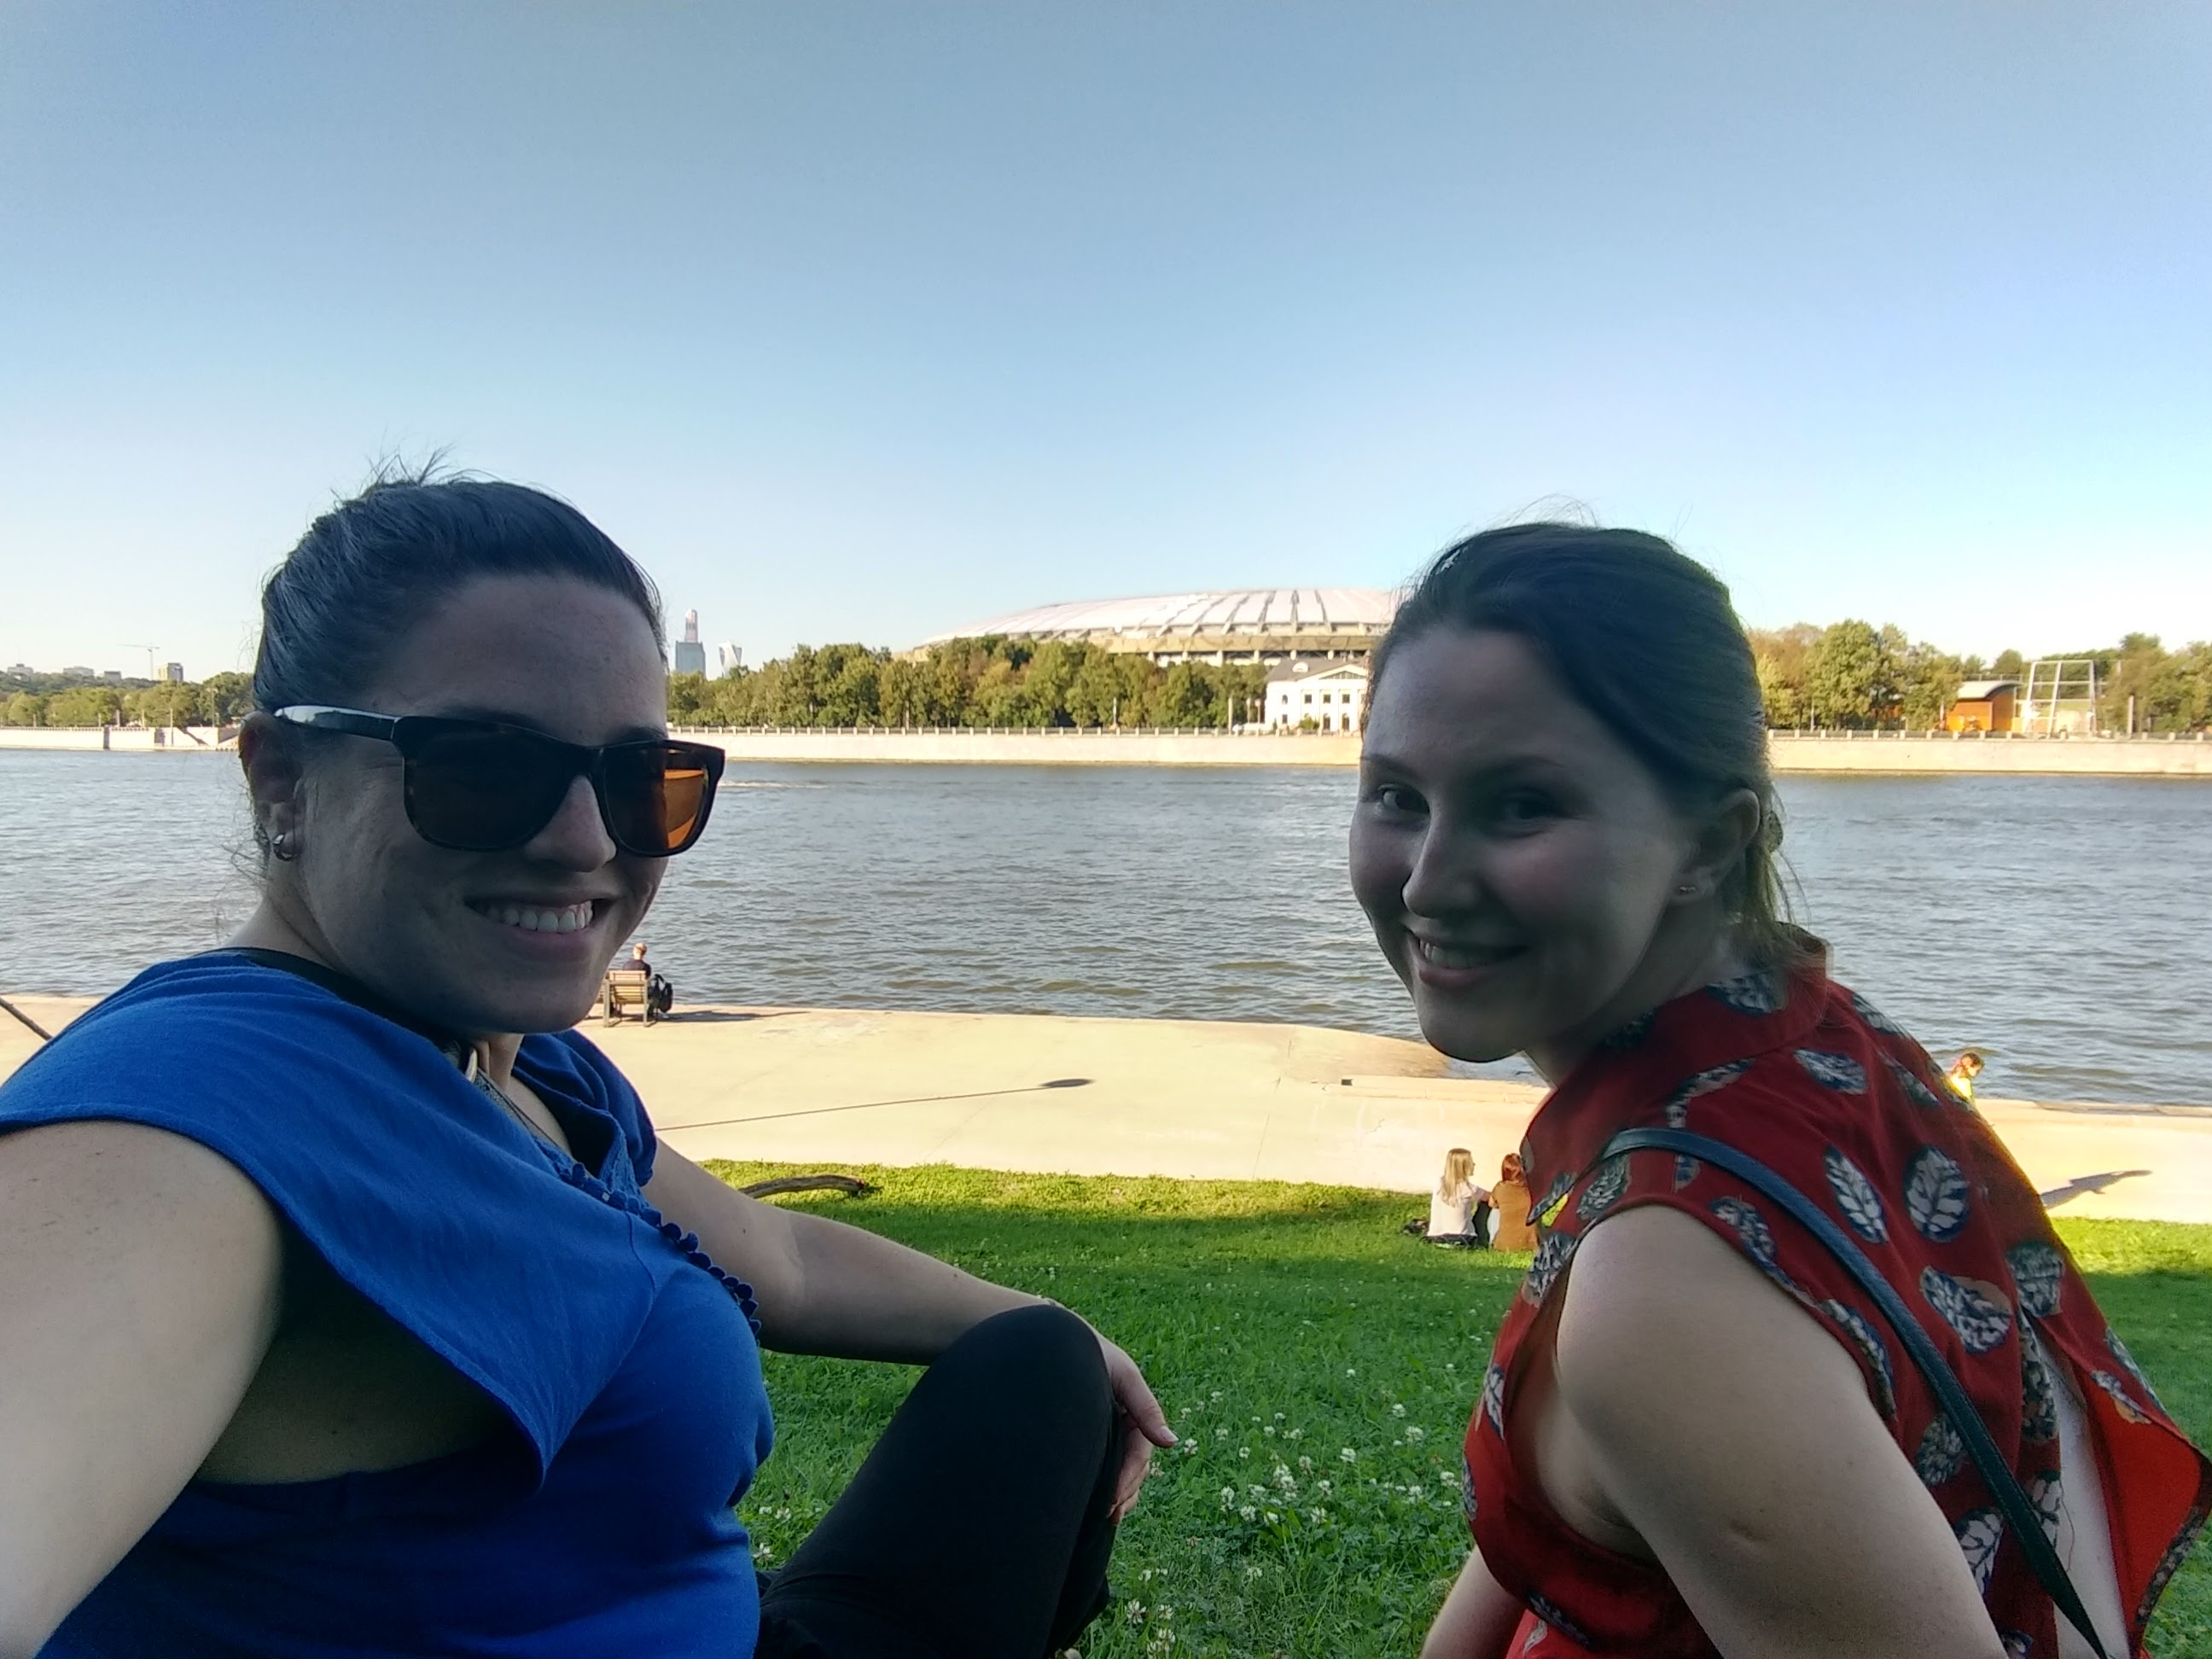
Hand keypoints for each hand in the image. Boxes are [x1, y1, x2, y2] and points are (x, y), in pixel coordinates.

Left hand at [1094, 1331, 1174, 1520]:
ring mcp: (1109, 1434)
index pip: (1139, 1454)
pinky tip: (1100, 1507)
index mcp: (1135, 1413)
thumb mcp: (1123, 1375)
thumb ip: (1147, 1407)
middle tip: (1109, 1515)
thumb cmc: (1090, 1353)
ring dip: (1120, 1495)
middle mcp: (1124, 1426)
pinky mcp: (1091, 1440)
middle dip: (1124, 1493)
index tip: (1113, 1502)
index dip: (1128, 1480)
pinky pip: (1105, 1467)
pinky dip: (1107, 1487)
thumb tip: (1172, 1443)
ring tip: (1107, 1517)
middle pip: (1133, 1468)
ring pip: (1121, 1471)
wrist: (1056, 1341)